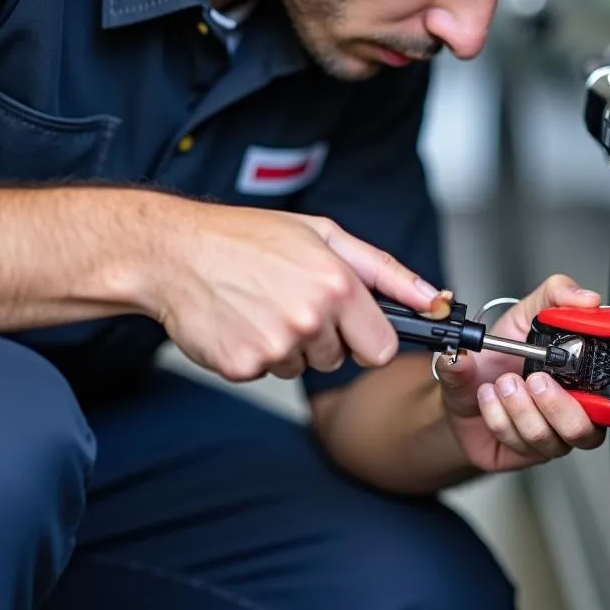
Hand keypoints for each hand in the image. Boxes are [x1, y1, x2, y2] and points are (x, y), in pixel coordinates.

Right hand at [152, 199, 441, 381]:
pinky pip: (266, 373)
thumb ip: (386, 272)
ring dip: (290, 345)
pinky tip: (241, 320)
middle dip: (327, 339)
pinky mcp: (241, 366)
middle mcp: (310, 319)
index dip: (368, 338)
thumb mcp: (326, 236)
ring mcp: (274, 347)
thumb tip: (433, 298)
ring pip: (302, 367)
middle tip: (294, 301)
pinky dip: (256, 353)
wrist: (176, 252)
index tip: (351, 325)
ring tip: (263, 305)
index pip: (382, 348)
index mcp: (337, 286)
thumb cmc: (250, 238)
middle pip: (340, 360)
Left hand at [436, 275, 606, 471]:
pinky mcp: (521, 452)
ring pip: (548, 438)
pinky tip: (488, 395)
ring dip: (520, 407)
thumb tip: (587, 298)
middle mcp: (570, 413)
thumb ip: (556, 294)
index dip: (603, 389)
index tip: (576, 364)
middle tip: (534, 379)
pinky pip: (516, 442)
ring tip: (503, 382)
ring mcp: (548, 437)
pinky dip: (497, 415)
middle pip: (587, 431)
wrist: (463, 387)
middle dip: (556, 405)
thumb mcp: (525, 313)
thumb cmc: (500, 356)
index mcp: (582, 381)